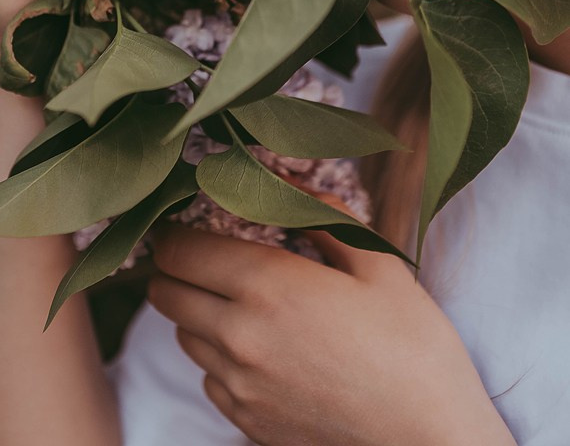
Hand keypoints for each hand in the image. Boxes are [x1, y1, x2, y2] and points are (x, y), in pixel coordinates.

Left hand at [148, 221, 516, 445]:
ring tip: (240, 298)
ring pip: (183, 334)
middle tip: (208, 253)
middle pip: (165, 291)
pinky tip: (262, 346)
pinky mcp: (247, 422)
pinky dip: (220, 356)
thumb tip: (282, 179)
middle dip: (177, 266)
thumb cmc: (412, 345)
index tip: (194, 220)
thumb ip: (320, 213)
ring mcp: (239, 386)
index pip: (179, 250)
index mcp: (267, 286)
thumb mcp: (375, 262)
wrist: (432, 440)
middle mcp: (239, 337)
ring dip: (198, 310)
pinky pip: (208, 377)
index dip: (177, 230)